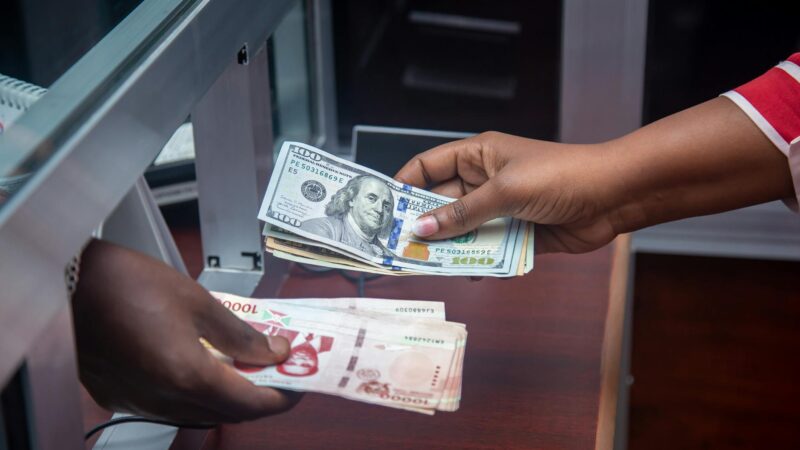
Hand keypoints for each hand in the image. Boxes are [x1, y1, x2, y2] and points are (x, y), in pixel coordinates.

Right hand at [72, 239, 300, 422]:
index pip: (251, 403)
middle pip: (227, 412)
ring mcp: (138, 401)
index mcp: (187, 375)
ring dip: (228, 396)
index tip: (300, 382)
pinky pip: (169, 406)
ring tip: (247, 366)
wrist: (67, 283)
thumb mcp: (197, 301)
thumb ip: (240, 334)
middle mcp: (162, 398)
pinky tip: (204, 367)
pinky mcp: (121, 395)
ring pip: (199, 412)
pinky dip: (195, 393)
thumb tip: (272, 350)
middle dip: (260, 395)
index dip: (282, 397)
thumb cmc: (124, 283)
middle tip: (278, 371)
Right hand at [395, 99, 793, 254]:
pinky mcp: (517, 233)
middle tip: (402, 249)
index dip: (405, 185)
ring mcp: (501, 208)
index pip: (429, 166)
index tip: (384, 211)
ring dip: (451, 247)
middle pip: (442, 203)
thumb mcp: (504, 192)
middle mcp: (485, 181)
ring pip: (463, 230)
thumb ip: (462, 213)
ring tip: (430, 266)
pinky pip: (488, 248)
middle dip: (424, 224)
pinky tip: (469, 272)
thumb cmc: (561, 176)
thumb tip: (421, 228)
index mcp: (478, 156)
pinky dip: (478, 260)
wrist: (613, 198)